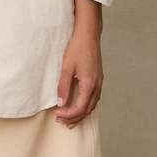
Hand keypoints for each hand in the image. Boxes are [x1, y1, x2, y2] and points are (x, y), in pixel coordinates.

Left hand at [55, 0, 102, 127]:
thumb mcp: (66, 67)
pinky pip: (94, 99)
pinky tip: (79, 107)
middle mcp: (97, 86)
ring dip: (81, 114)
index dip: (68, 115)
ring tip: (69, 119)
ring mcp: (99, 82)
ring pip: (92, 105)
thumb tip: (61, 103)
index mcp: (89, 84)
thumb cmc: (77, 48)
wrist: (88, 35)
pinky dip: (86, 107)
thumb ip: (63, 87)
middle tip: (61, 122)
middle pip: (87, 110)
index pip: (80, 108)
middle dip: (74, 118)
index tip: (57, 115)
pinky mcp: (98, 79)